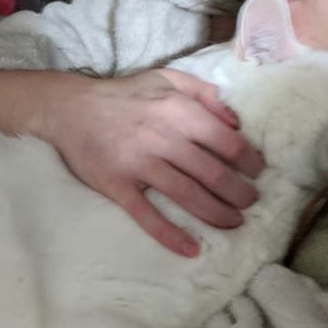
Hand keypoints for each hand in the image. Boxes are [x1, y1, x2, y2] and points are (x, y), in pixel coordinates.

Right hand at [46, 69, 262, 256]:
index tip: (257, 173)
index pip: (226, 142)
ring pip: (188, 196)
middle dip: (239, 194)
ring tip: (234, 223)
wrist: (70, 109)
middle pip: (212, 174)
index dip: (248, 161)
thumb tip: (235, 121)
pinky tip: (191, 249)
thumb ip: (203, 93)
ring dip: (216, 214)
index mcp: (178, 112)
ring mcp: (139, 164)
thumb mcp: (167, 78)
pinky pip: (147, 215)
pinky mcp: (117, 186)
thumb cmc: (124, 95)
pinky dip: (170, 235)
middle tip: (250, 203)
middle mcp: (163, 138)